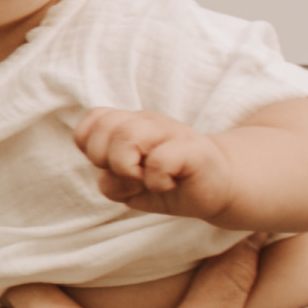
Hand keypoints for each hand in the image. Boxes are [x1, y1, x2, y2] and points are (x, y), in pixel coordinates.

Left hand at [74, 107, 235, 218]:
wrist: (217, 188)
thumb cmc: (167, 183)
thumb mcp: (128, 186)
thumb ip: (110, 180)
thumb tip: (112, 178)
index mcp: (129, 124)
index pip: (93, 120)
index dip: (90, 146)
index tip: (109, 165)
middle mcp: (148, 122)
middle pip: (105, 127)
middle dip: (105, 160)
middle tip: (130, 175)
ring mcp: (172, 132)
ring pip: (127, 136)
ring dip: (127, 169)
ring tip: (146, 179)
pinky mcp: (194, 150)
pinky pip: (159, 161)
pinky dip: (156, 181)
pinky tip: (169, 184)